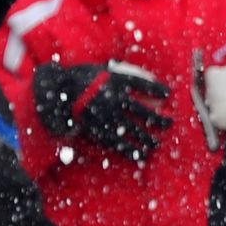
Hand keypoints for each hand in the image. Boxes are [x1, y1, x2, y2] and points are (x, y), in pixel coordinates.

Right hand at [32, 62, 172, 161]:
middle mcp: (116, 99)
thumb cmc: (76, 79)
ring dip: (150, 139)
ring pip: (136, 131)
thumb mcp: (98, 70)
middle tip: (170, 124)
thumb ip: (115, 73)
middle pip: (146, 112)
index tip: (168, 94)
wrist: (55, 93)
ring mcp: (109, 116)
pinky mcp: (100, 132)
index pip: (144, 85)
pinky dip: (133, 151)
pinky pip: (120, 144)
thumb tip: (130, 71)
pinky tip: (142, 156)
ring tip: (156, 144)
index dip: (157, 90)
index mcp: (117, 80)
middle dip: (161, 121)